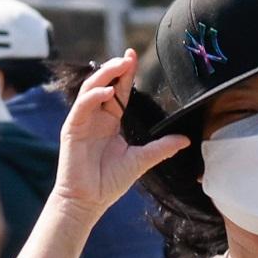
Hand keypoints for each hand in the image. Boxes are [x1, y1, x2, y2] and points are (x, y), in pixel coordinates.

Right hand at [56, 51, 190, 215]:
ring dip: (104, 75)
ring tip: (120, 66)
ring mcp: (82, 121)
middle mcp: (96, 117)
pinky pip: (82, 106)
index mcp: (110, 121)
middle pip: (104, 84)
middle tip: (129, 56)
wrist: (88, 201)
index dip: (125, 74)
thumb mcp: (141, 161)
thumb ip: (161, 148)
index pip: (119, 91)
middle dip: (115, 68)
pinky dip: (94, 97)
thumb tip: (185, 140)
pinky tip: (108, 93)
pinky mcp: (72, 129)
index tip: (134, 57)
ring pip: (90, 89)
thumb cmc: (109, 182)